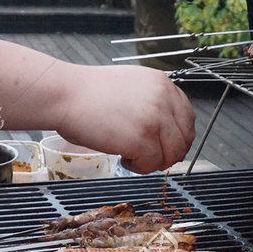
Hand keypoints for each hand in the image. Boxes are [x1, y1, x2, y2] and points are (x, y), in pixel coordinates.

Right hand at [55, 65, 195, 173]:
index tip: (166, 145)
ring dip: (153, 162)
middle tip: (149, 157)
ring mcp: (154, 119)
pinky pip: (151, 164)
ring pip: (171, 155)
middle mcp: (163, 99)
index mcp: (162, 84)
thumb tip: (166, 128)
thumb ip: (153, 101)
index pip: (187, 117)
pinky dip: (138, 168)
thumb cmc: (89, 93)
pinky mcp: (141, 139)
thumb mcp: (132, 85)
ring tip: (132, 156)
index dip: (179, 136)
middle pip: (184, 139)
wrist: (65, 94)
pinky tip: (123, 158)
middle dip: (168, 153)